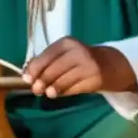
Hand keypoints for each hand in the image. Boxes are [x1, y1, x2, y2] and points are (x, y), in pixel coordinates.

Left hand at [22, 37, 136, 97]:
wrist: (111, 64)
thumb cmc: (81, 60)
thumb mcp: (65, 55)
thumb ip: (47, 62)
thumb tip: (27, 75)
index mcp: (67, 43)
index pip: (46, 56)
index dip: (34, 69)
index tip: (26, 79)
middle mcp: (78, 52)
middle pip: (53, 69)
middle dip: (42, 81)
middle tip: (36, 90)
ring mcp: (88, 66)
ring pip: (63, 80)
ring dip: (52, 89)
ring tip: (48, 93)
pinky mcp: (95, 80)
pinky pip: (74, 88)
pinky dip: (65, 92)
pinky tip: (61, 93)